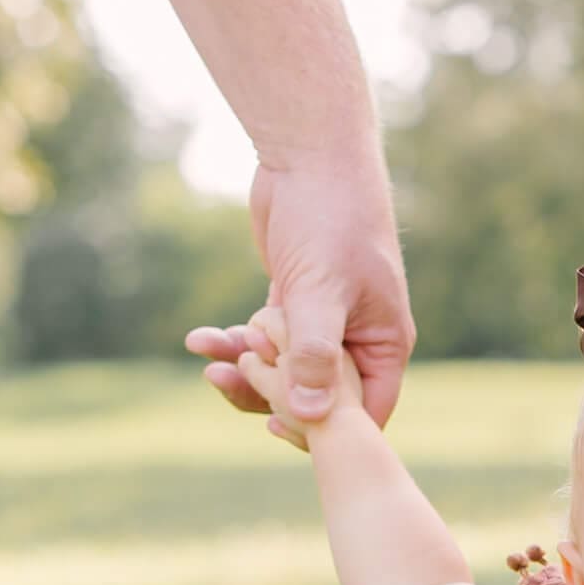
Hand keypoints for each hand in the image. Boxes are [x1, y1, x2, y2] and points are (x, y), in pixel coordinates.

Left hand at [190, 145, 413, 430]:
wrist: (312, 154)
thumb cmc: (331, 218)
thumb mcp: (321, 291)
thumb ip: (314, 355)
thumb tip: (309, 416)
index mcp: (383, 343)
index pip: (365, 410)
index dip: (325, 429)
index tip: (277, 430)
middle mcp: (358, 339)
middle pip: (317, 396)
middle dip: (269, 396)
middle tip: (224, 384)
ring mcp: (325, 322)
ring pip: (284, 371)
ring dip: (244, 371)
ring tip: (209, 364)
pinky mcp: (293, 303)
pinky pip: (264, 341)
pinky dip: (234, 341)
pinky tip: (199, 338)